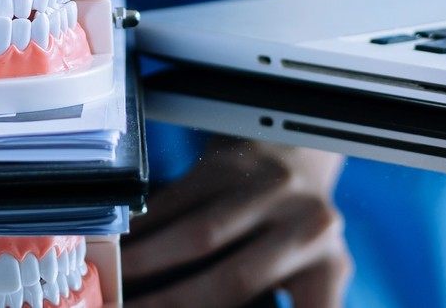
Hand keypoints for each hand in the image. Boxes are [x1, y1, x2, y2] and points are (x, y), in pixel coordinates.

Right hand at [122, 139, 351, 306]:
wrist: (291, 154)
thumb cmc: (289, 231)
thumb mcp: (302, 273)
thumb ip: (262, 299)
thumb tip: (184, 304)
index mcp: (328, 268)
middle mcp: (308, 228)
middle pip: (233, 281)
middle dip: (173, 305)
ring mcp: (270, 189)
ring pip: (198, 237)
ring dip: (147, 266)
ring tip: (117, 286)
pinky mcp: (231, 163)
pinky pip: (176, 201)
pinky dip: (144, 230)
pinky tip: (121, 247)